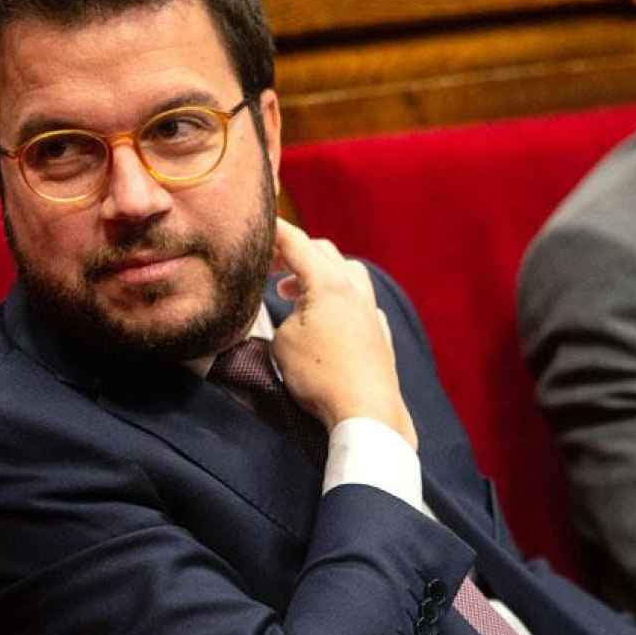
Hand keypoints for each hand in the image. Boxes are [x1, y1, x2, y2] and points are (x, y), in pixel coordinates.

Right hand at [269, 219, 417, 448]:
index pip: (296, 242)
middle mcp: (354, 288)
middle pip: (323, 252)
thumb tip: (290, 313)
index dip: (272, 230)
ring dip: (319, 274)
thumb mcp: (281, 342)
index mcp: (328, 282)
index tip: (255, 223)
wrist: (367, 411)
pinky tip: (327, 318)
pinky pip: (359, 300)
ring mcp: (371, 309)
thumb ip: (281, 317)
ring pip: (346, 272)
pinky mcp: (379, 331)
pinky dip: (338, 298)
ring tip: (293, 293)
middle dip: (294, 252)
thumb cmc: (320, 375)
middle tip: (268, 265)